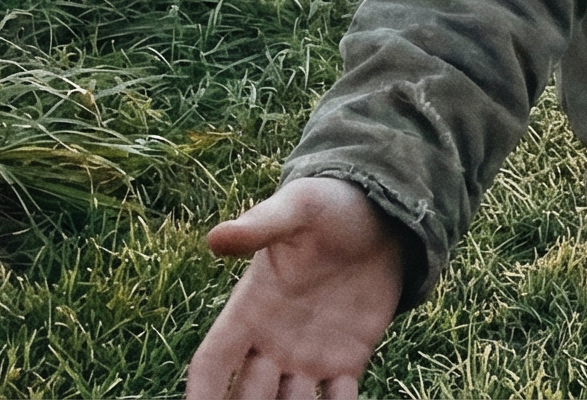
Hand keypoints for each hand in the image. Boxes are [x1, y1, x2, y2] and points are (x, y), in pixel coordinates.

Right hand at [186, 177, 403, 399]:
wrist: (384, 212)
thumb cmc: (331, 205)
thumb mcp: (298, 208)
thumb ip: (261, 226)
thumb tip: (217, 237)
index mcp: (249, 309)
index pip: (212, 362)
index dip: (202, 392)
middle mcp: (272, 341)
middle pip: (246, 397)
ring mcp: (309, 355)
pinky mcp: (348, 359)